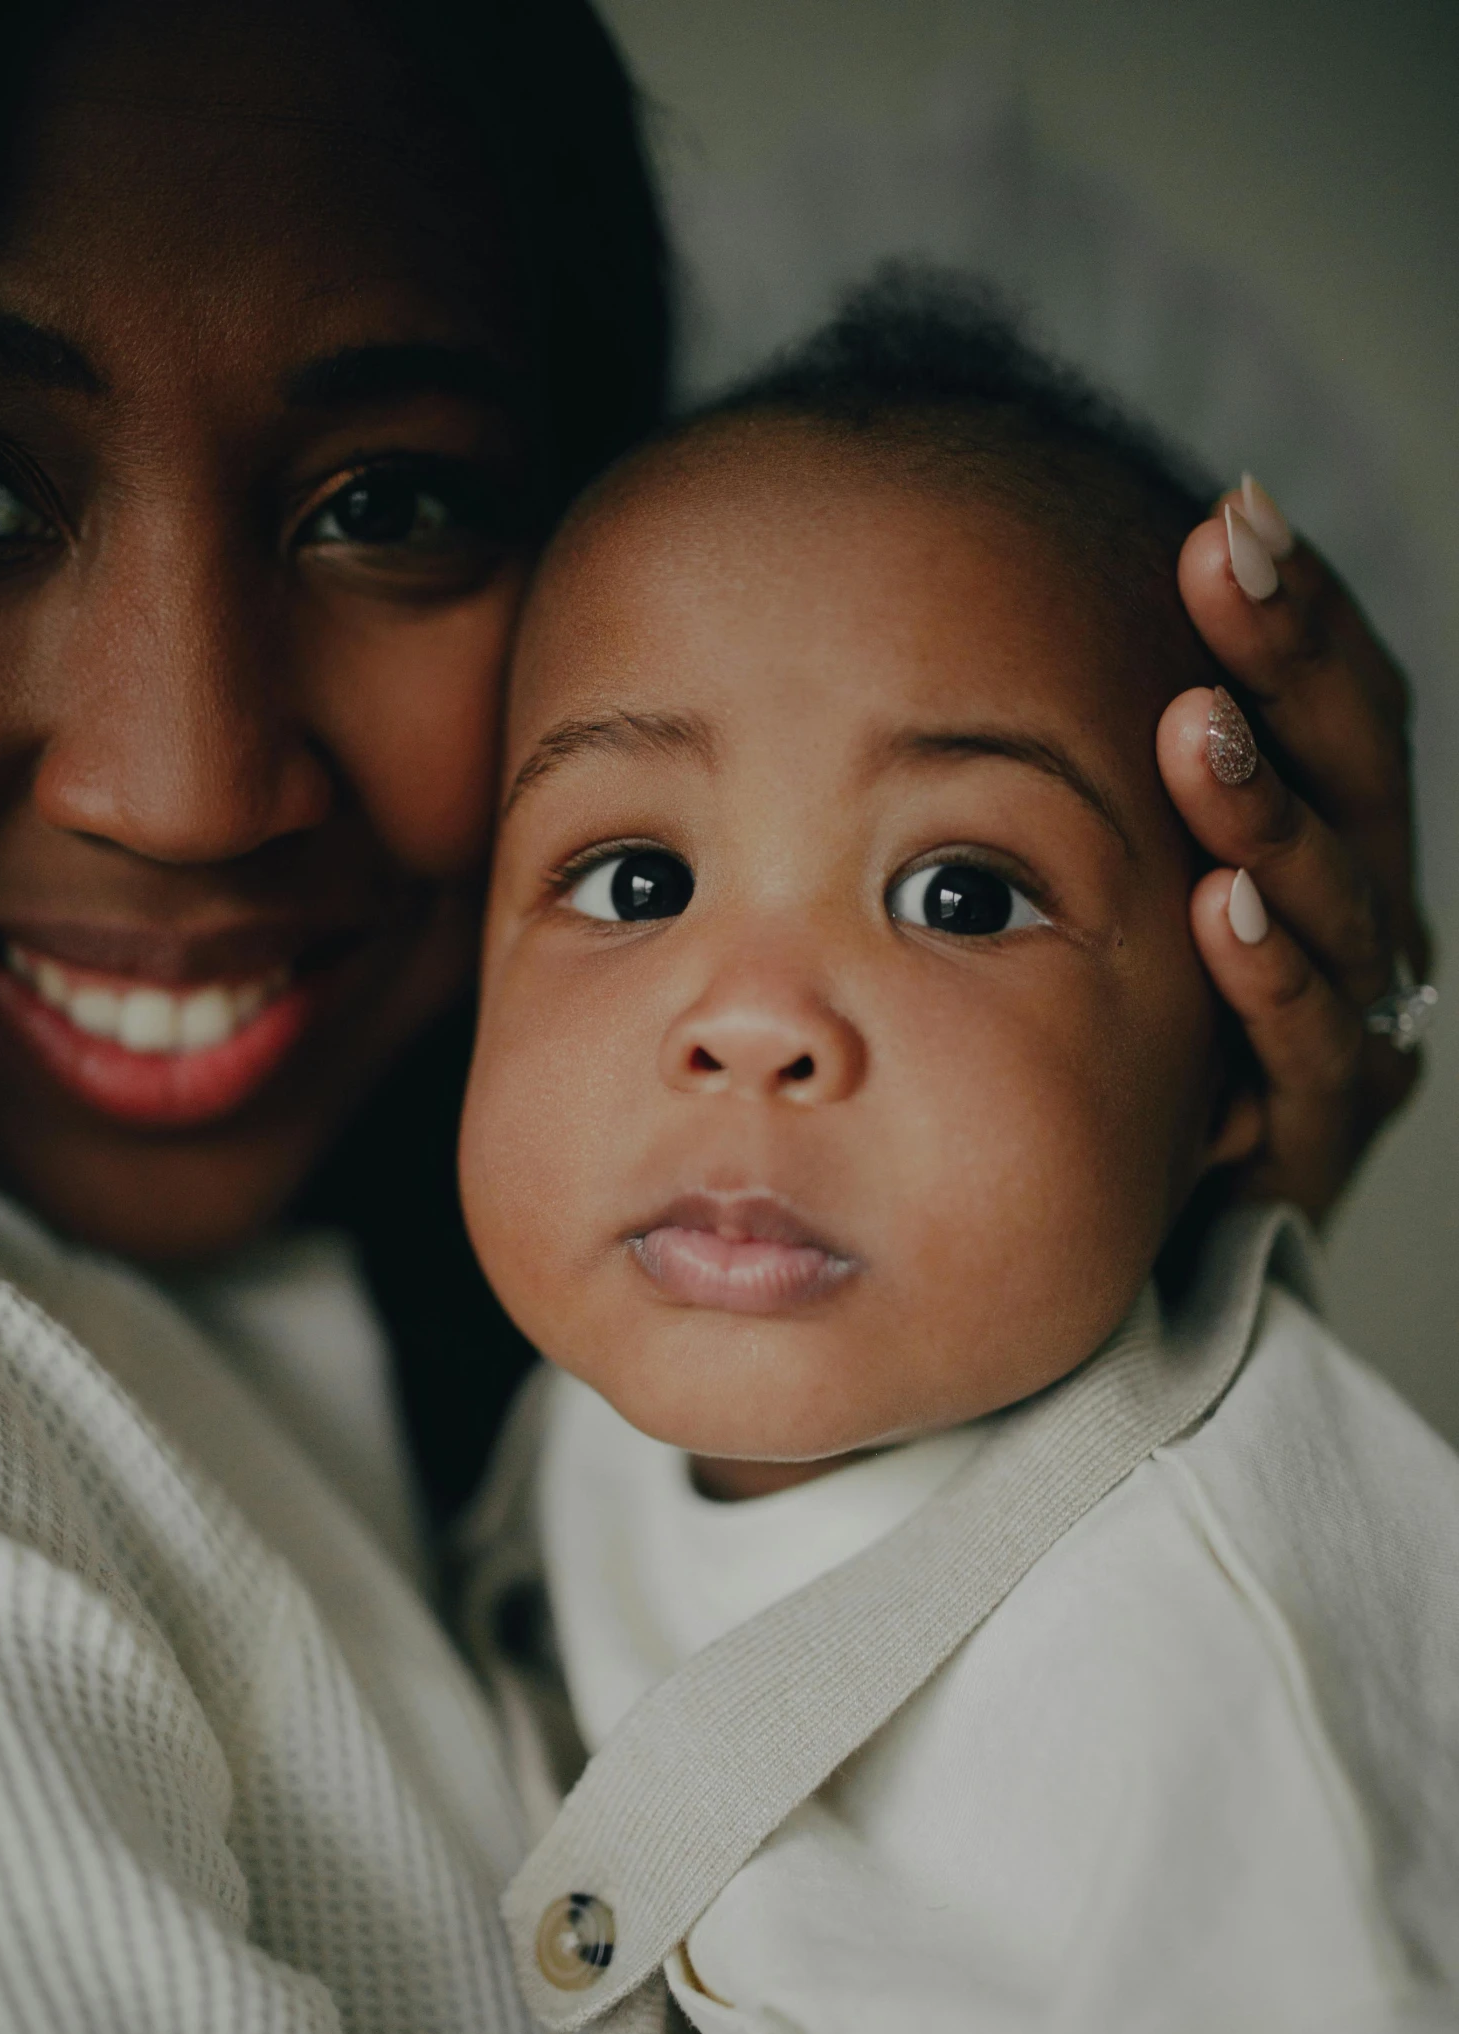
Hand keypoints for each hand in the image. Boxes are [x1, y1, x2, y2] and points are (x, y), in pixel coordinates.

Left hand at [1157, 482, 1428, 1223]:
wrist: (1138, 1229)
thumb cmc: (1113, 1035)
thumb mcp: (1107, 892)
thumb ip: (1085, 785)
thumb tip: (975, 601)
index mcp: (1318, 842)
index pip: (1330, 704)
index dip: (1294, 611)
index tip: (1231, 508)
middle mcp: (1354, 920)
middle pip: (1349, 771)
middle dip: (1287, 662)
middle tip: (1222, 563)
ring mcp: (1346, 1025)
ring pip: (1334, 901)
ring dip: (1265, 809)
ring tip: (1196, 729)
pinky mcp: (1312, 1135)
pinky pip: (1305, 1048)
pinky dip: (1270, 977)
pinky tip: (1225, 906)